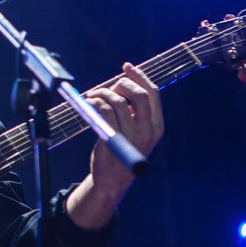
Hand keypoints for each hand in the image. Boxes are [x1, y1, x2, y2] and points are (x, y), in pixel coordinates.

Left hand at [86, 62, 164, 197]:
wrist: (112, 179)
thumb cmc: (121, 151)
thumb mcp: (136, 131)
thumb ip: (133, 111)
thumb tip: (121, 84)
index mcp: (156, 126)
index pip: (153, 93)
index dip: (140, 76)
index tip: (127, 66)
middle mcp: (147, 131)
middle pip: (138, 94)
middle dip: (121, 84)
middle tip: (108, 88)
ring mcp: (131, 136)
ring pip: (117, 101)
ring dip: (102, 93)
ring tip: (93, 96)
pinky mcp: (112, 139)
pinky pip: (103, 111)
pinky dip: (94, 102)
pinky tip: (89, 103)